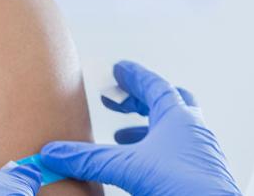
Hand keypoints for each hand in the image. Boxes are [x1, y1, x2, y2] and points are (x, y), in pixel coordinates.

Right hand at [39, 61, 241, 195]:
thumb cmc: (183, 186)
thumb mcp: (127, 168)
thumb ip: (89, 160)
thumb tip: (54, 153)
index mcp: (178, 118)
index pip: (154, 86)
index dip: (133, 77)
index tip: (119, 70)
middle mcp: (192, 131)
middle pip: (167, 103)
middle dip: (139, 101)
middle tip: (116, 102)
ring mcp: (199, 153)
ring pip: (172, 130)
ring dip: (146, 128)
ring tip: (121, 136)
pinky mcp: (199, 173)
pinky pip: (175, 152)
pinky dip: (154, 151)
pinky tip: (139, 165)